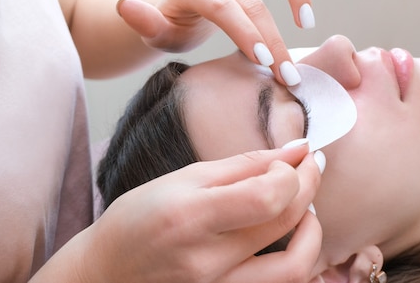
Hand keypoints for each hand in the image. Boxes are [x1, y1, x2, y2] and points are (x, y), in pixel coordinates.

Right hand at [77, 143, 321, 282]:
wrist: (107, 272)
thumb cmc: (139, 218)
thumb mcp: (184, 179)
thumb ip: (245, 165)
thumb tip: (296, 149)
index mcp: (191, 218)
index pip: (267, 197)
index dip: (292, 173)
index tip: (291, 157)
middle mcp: (207, 262)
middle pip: (285, 224)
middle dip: (309, 186)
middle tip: (309, 165)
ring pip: (294, 268)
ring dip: (312, 231)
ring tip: (305, 206)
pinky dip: (295, 256)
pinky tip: (287, 234)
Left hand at [116, 0, 312, 85]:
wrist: (183, 10)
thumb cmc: (173, 28)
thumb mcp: (157, 34)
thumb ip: (145, 23)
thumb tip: (127, 6)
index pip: (223, 8)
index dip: (245, 33)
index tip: (264, 63)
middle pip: (251, 0)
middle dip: (273, 39)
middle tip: (287, 75)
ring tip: (306, 23)